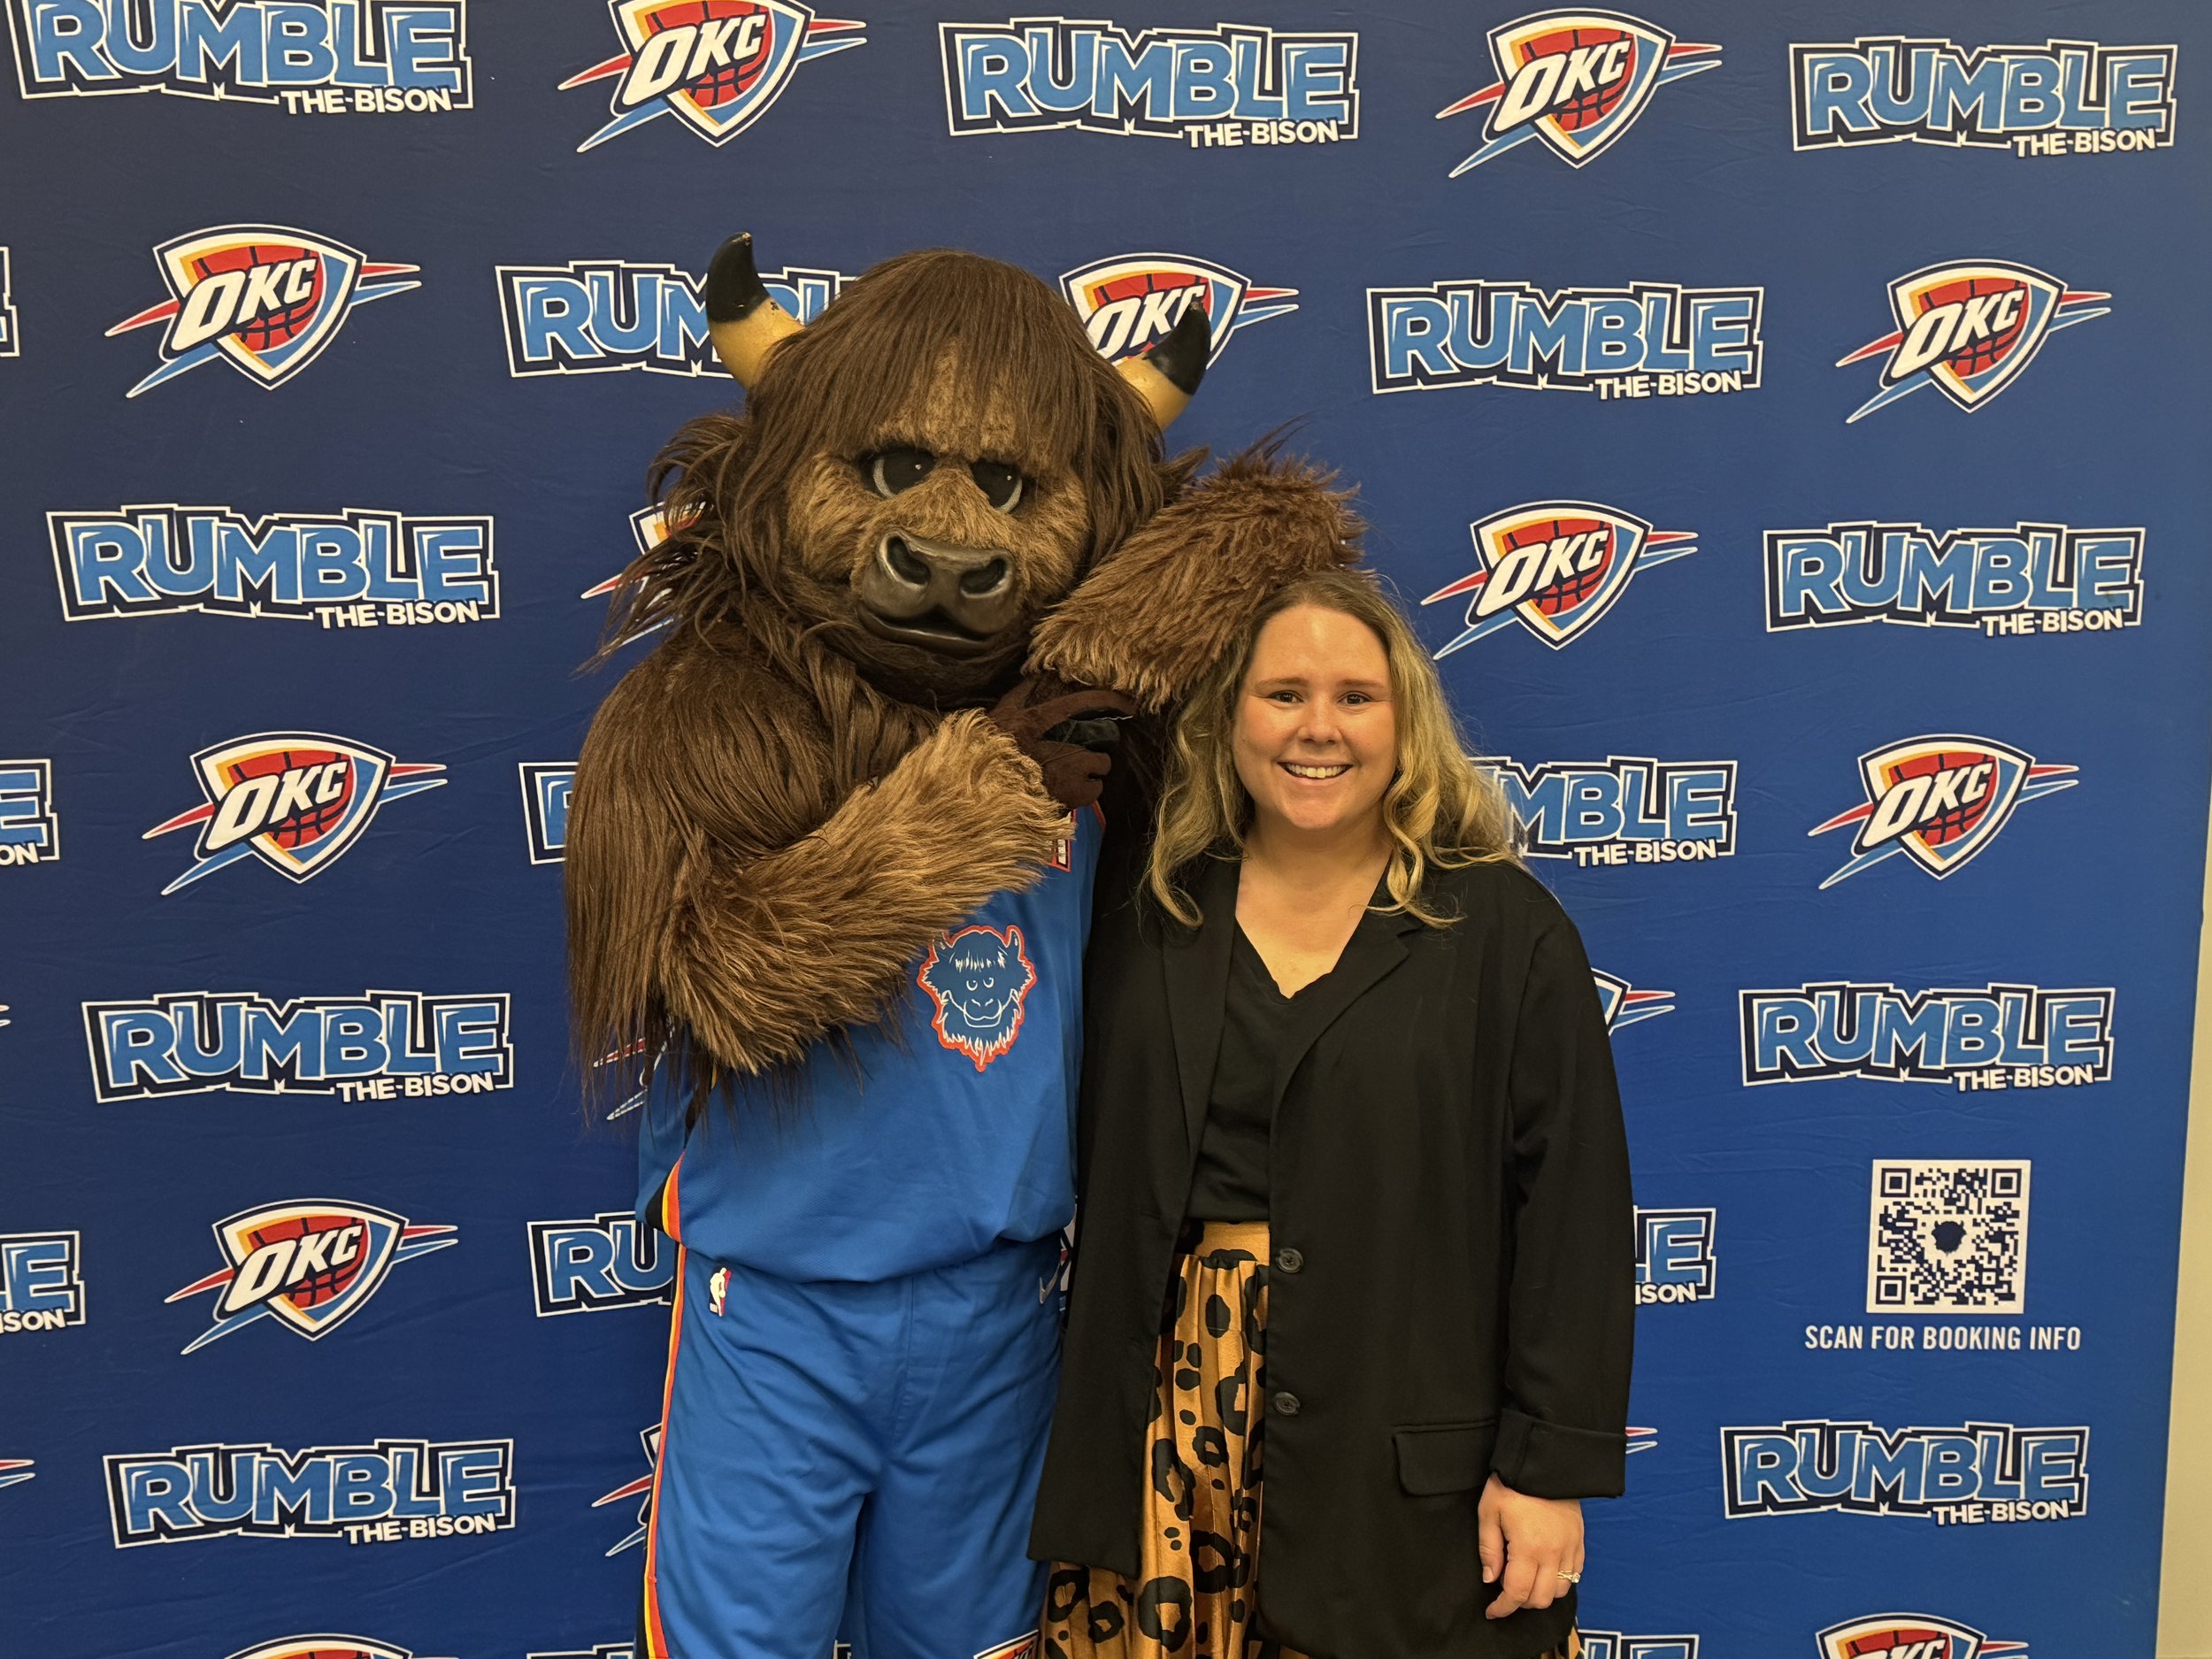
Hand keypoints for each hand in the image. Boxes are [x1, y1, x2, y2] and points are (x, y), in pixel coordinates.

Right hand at [985, 676, 1137, 810]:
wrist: (988, 792)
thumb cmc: (991, 753)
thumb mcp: (1002, 716)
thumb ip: (1021, 694)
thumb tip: (1037, 674)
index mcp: (1047, 718)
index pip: (1091, 702)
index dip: (1115, 701)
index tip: (1130, 705)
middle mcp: (1066, 740)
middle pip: (1103, 735)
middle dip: (1097, 742)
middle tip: (1079, 750)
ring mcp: (1074, 767)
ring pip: (1103, 762)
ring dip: (1091, 767)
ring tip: (1071, 773)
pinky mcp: (1077, 793)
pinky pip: (1096, 789)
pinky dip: (1087, 790)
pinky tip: (1070, 792)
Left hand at [1478, 1474, 1582, 1619]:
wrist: (1543, 1460)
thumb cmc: (1511, 1484)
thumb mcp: (1489, 1512)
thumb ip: (1489, 1549)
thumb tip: (1490, 1579)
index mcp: (1529, 1547)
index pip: (1517, 1593)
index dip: (1503, 1608)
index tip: (1492, 1611)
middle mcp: (1554, 1552)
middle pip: (1541, 1599)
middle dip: (1521, 1602)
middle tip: (1506, 1591)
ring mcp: (1570, 1547)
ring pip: (1561, 1590)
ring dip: (1541, 1593)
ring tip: (1526, 1579)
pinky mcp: (1580, 1540)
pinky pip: (1576, 1574)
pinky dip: (1560, 1580)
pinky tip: (1545, 1570)